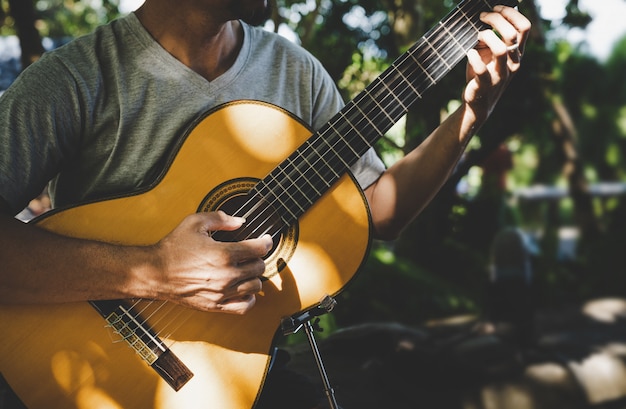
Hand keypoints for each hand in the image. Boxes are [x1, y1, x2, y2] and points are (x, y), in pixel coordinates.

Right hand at [150, 210, 272, 313]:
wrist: (155, 273)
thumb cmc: (173, 248)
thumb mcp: (195, 223)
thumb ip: (220, 218)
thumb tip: (240, 222)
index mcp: (224, 254)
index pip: (259, 249)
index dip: (266, 242)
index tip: (265, 240)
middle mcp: (226, 275)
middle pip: (259, 267)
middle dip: (258, 258)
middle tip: (252, 253)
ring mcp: (222, 292)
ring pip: (256, 286)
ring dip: (255, 276)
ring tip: (246, 270)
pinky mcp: (216, 305)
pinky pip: (244, 306)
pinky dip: (249, 298)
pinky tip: (243, 289)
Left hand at [463, 5, 530, 122]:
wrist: (478, 102)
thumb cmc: (483, 73)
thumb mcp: (489, 53)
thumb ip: (491, 37)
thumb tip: (484, 17)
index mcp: (516, 53)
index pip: (523, 27)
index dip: (511, 13)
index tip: (495, 7)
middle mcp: (513, 63)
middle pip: (512, 34)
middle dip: (496, 19)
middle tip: (482, 16)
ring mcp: (501, 75)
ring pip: (501, 50)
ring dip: (487, 36)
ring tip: (477, 35)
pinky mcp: (486, 85)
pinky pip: (482, 69)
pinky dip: (474, 57)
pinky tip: (469, 52)